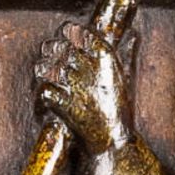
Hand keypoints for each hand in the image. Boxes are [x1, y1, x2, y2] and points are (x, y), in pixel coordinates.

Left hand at [34, 20, 134, 157]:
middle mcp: (89, 67)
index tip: (63, 42)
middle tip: (50, 62)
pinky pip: (43, 91)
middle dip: (49, 53)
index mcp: (104, 56)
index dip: (63, 34)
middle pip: (55, 47)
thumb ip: (126, 54)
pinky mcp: (64, 106)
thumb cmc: (119, 110)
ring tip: (45, 79)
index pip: (73, 30)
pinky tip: (45, 101)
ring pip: (44, 67)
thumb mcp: (125, 77)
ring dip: (41, 72)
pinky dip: (40, 96)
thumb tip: (134, 36)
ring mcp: (76, 86)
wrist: (114, 144)